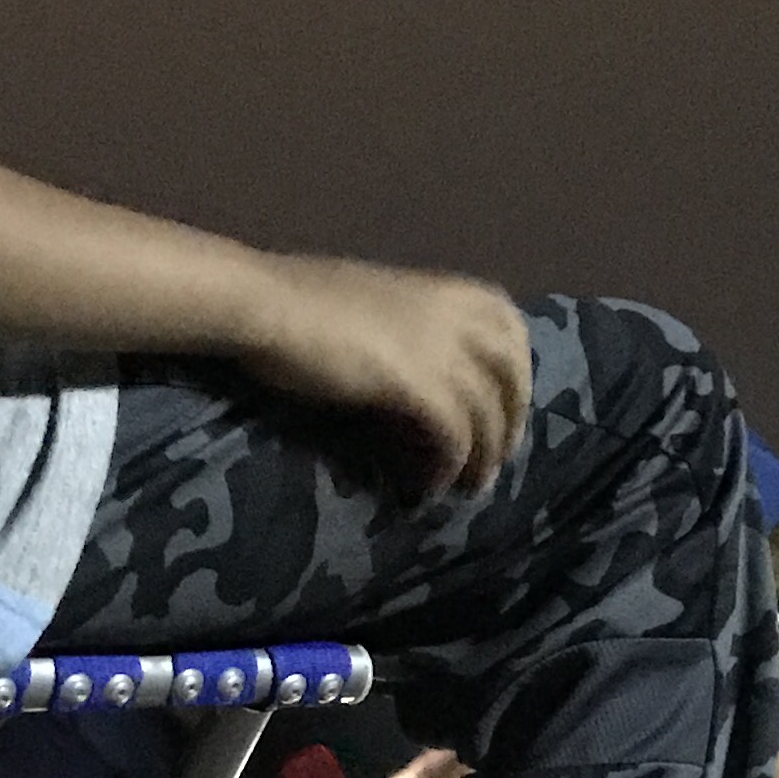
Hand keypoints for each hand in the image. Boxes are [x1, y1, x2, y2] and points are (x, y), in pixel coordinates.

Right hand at [237, 258, 531, 494]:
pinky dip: (446, 468)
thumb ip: (402, 326)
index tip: (505, 404)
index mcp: (441, 287)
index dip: (516, 368)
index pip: (509, 323)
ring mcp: (438, 348)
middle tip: (496, 458)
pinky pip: (454, 437)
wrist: (262, 304)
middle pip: (511, 372)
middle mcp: (451, 314)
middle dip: (512, 418)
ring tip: (467, 489)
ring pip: (488, 412)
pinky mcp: (416, 385)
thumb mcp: (366, 305)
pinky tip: (425, 489)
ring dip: (484, 457)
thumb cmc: (295, 301)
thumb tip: (409, 363)